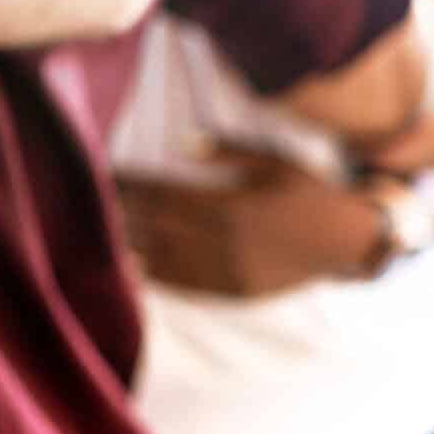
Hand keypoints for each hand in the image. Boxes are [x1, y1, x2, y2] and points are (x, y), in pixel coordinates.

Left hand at [118, 144, 387, 297]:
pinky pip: (183, 286)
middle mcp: (223, 244)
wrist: (348, 242)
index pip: (162, 195)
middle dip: (119, 213)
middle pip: (154, 228)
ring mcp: (227, 274)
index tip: (102, 172)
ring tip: (96, 232)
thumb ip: (227, 151)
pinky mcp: (233, 293)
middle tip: (85, 200)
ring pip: (162, 261)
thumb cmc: (308, 192)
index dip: (129, 185)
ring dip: (127, 246)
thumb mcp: (273, 162)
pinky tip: (130, 264)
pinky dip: (152, 275)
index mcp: (229, 206)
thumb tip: (180, 139)